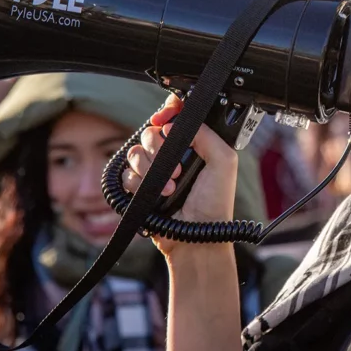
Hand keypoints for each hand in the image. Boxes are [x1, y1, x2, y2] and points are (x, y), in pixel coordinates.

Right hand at [124, 93, 237, 255]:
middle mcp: (172, 155)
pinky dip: (139, 183)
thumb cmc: (215, 204)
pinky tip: (158, 195)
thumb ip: (207, 134)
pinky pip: (126, 174)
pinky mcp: (140, 188)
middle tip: (177, 168)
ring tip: (170, 187)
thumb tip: (177, 122)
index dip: (166, 113)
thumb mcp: (224, 162)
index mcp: (193, 144)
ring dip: (151, 168)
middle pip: (150, 132)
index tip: (165, 118)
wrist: (197, 237)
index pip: (174, 117)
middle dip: (159, 147)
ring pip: (135, 152)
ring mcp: (154, 171)